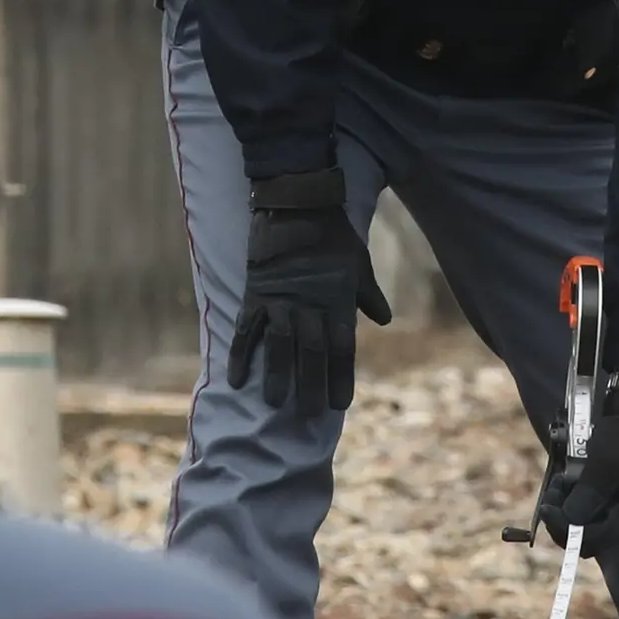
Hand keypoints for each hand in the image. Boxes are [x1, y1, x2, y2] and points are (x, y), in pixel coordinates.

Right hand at [229, 170, 394, 411]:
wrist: (299, 204)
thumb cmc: (334, 235)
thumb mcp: (359, 264)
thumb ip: (368, 294)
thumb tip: (383, 318)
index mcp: (337, 302)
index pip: (342, 348)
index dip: (342, 376)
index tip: (341, 404)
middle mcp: (310, 307)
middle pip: (312, 353)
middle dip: (312, 385)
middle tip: (309, 414)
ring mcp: (281, 302)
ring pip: (280, 346)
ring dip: (278, 376)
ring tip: (274, 403)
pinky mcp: (256, 294)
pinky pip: (247, 330)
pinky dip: (241, 354)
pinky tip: (236, 379)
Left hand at [534, 384, 618, 555]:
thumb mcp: (606, 463)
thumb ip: (590, 492)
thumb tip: (570, 520)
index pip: (594, 541)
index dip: (567, 530)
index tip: (547, 509)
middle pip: (582, 539)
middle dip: (561, 518)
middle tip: (553, 490)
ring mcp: (609, 512)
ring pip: (575, 526)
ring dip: (560, 507)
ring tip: (559, 480)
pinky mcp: (599, 502)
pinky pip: (575, 512)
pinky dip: (564, 499)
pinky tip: (563, 479)